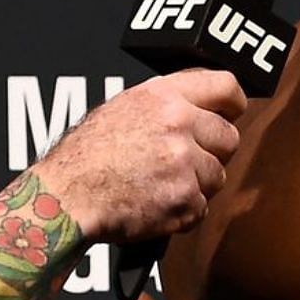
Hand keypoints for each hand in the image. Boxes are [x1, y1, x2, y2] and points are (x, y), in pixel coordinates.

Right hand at [35, 69, 245, 243]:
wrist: (66, 197)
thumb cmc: (85, 157)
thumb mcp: (123, 108)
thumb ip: (167, 104)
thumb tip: (202, 109)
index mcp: (163, 96)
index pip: (226, 87)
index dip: (233, 104)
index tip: (231, 114)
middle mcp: (178, 124)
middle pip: (229, 138)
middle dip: (212, 153)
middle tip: (183, 162)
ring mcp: (184, 164)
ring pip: (217, 176)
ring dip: (196, 185)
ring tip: (160, 184)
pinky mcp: (185, 200)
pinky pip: (201, 208)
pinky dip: (181, 212)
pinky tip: (154, 203)